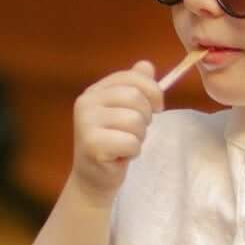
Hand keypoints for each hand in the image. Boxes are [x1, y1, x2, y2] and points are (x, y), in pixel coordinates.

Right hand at [71, 60, 162, 202]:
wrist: (94, 179)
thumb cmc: (113, 144)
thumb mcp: (125, 112)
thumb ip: (136, 88)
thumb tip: (147, 66)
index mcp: (94, 91)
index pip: (132, 77)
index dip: (152, 90)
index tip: (158, 107)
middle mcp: (86, 102)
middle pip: (135, 97)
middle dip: (146, 117)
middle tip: (135, 132)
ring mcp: (86, 123)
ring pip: (135, 120)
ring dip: (139, 137)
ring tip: (125, 144)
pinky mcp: (92, 144)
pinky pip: (130, 142)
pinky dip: (133, 152)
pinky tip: (120, 156)